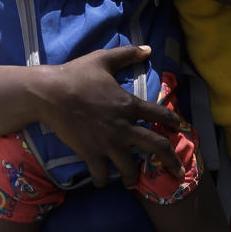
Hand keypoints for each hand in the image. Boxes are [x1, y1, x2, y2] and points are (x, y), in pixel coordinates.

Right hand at [35, 45, 183, 188]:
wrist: (50, 94)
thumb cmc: (76, 75)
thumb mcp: (103, 59)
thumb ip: (127, 54)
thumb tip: (148, 48)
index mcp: (130, 104)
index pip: (161, 114)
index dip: (174, 121)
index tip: (180, 128)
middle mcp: (124, 127)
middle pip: (157, 147)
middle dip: (171, 161)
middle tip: (178, 172)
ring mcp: (108, 143)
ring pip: (130, 167)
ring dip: (134, 177)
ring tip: (134, 183)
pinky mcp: (90, 153)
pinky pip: (101, 173)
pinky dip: (102, 180)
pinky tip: (102, 181)